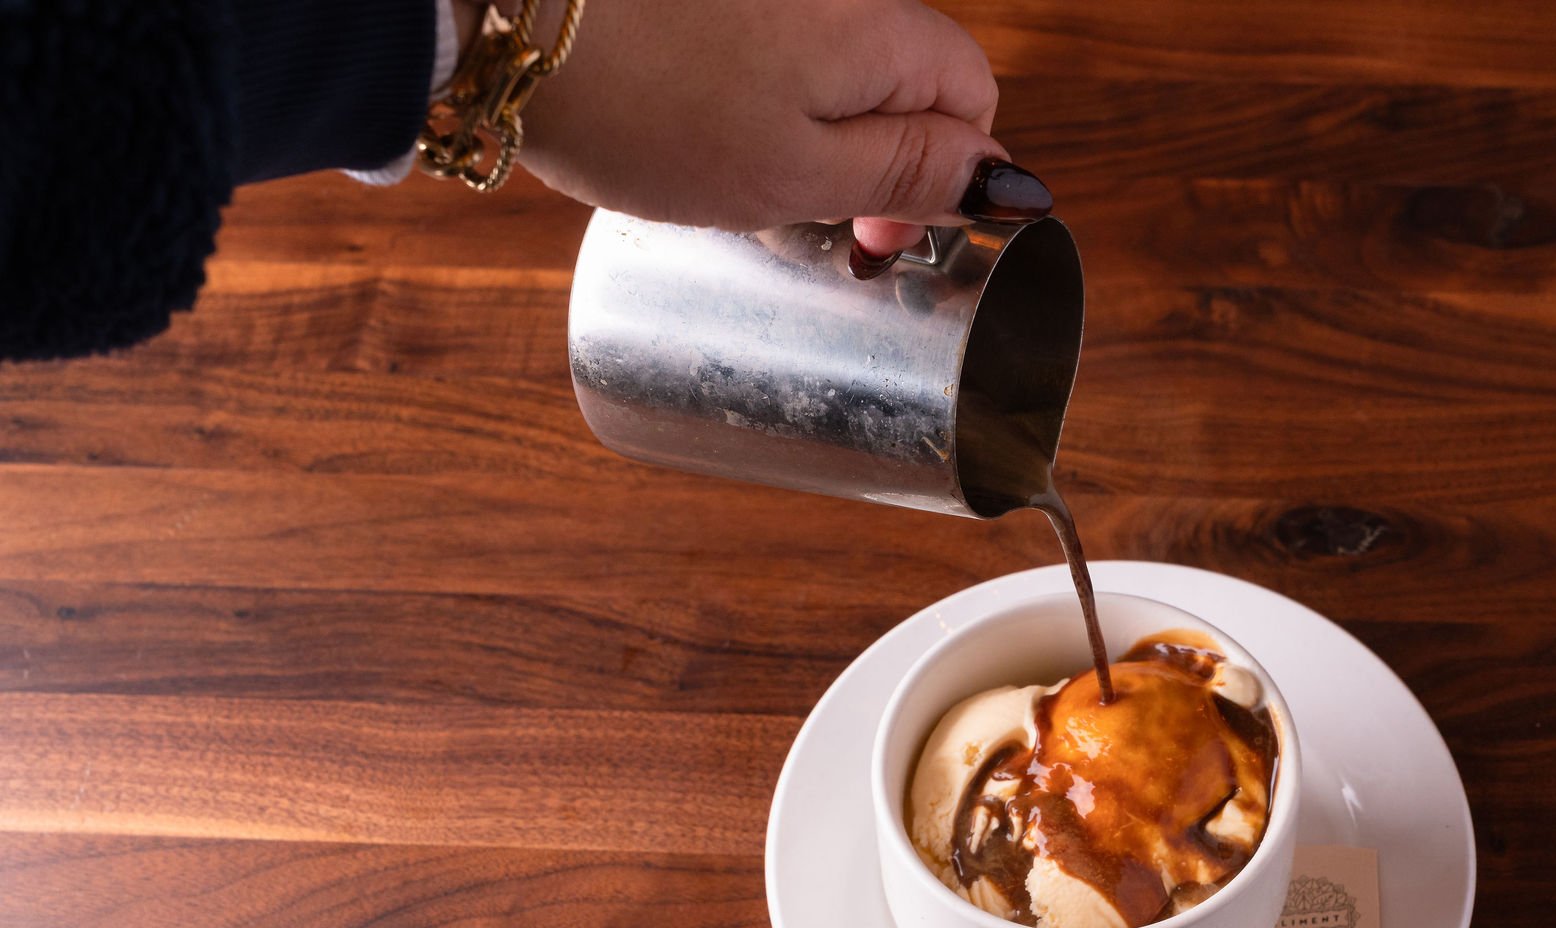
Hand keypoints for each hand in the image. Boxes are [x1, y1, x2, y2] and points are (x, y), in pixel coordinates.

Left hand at [478, 0, 1049, 255]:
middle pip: (908, 86)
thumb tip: (1006, 181)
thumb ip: (908, 173)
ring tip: (737, 181)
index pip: (975, 100)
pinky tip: (699, 137)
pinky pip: (774, 57)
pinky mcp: (720, 3)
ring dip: (811, 137)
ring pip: (839, 76)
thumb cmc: (647, 106)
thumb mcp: (795, 173)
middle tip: (804, 222)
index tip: (874, 237)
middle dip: (874, 162)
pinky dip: (755, 104)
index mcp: (883, 35)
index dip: (945, 181)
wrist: (509, 23)